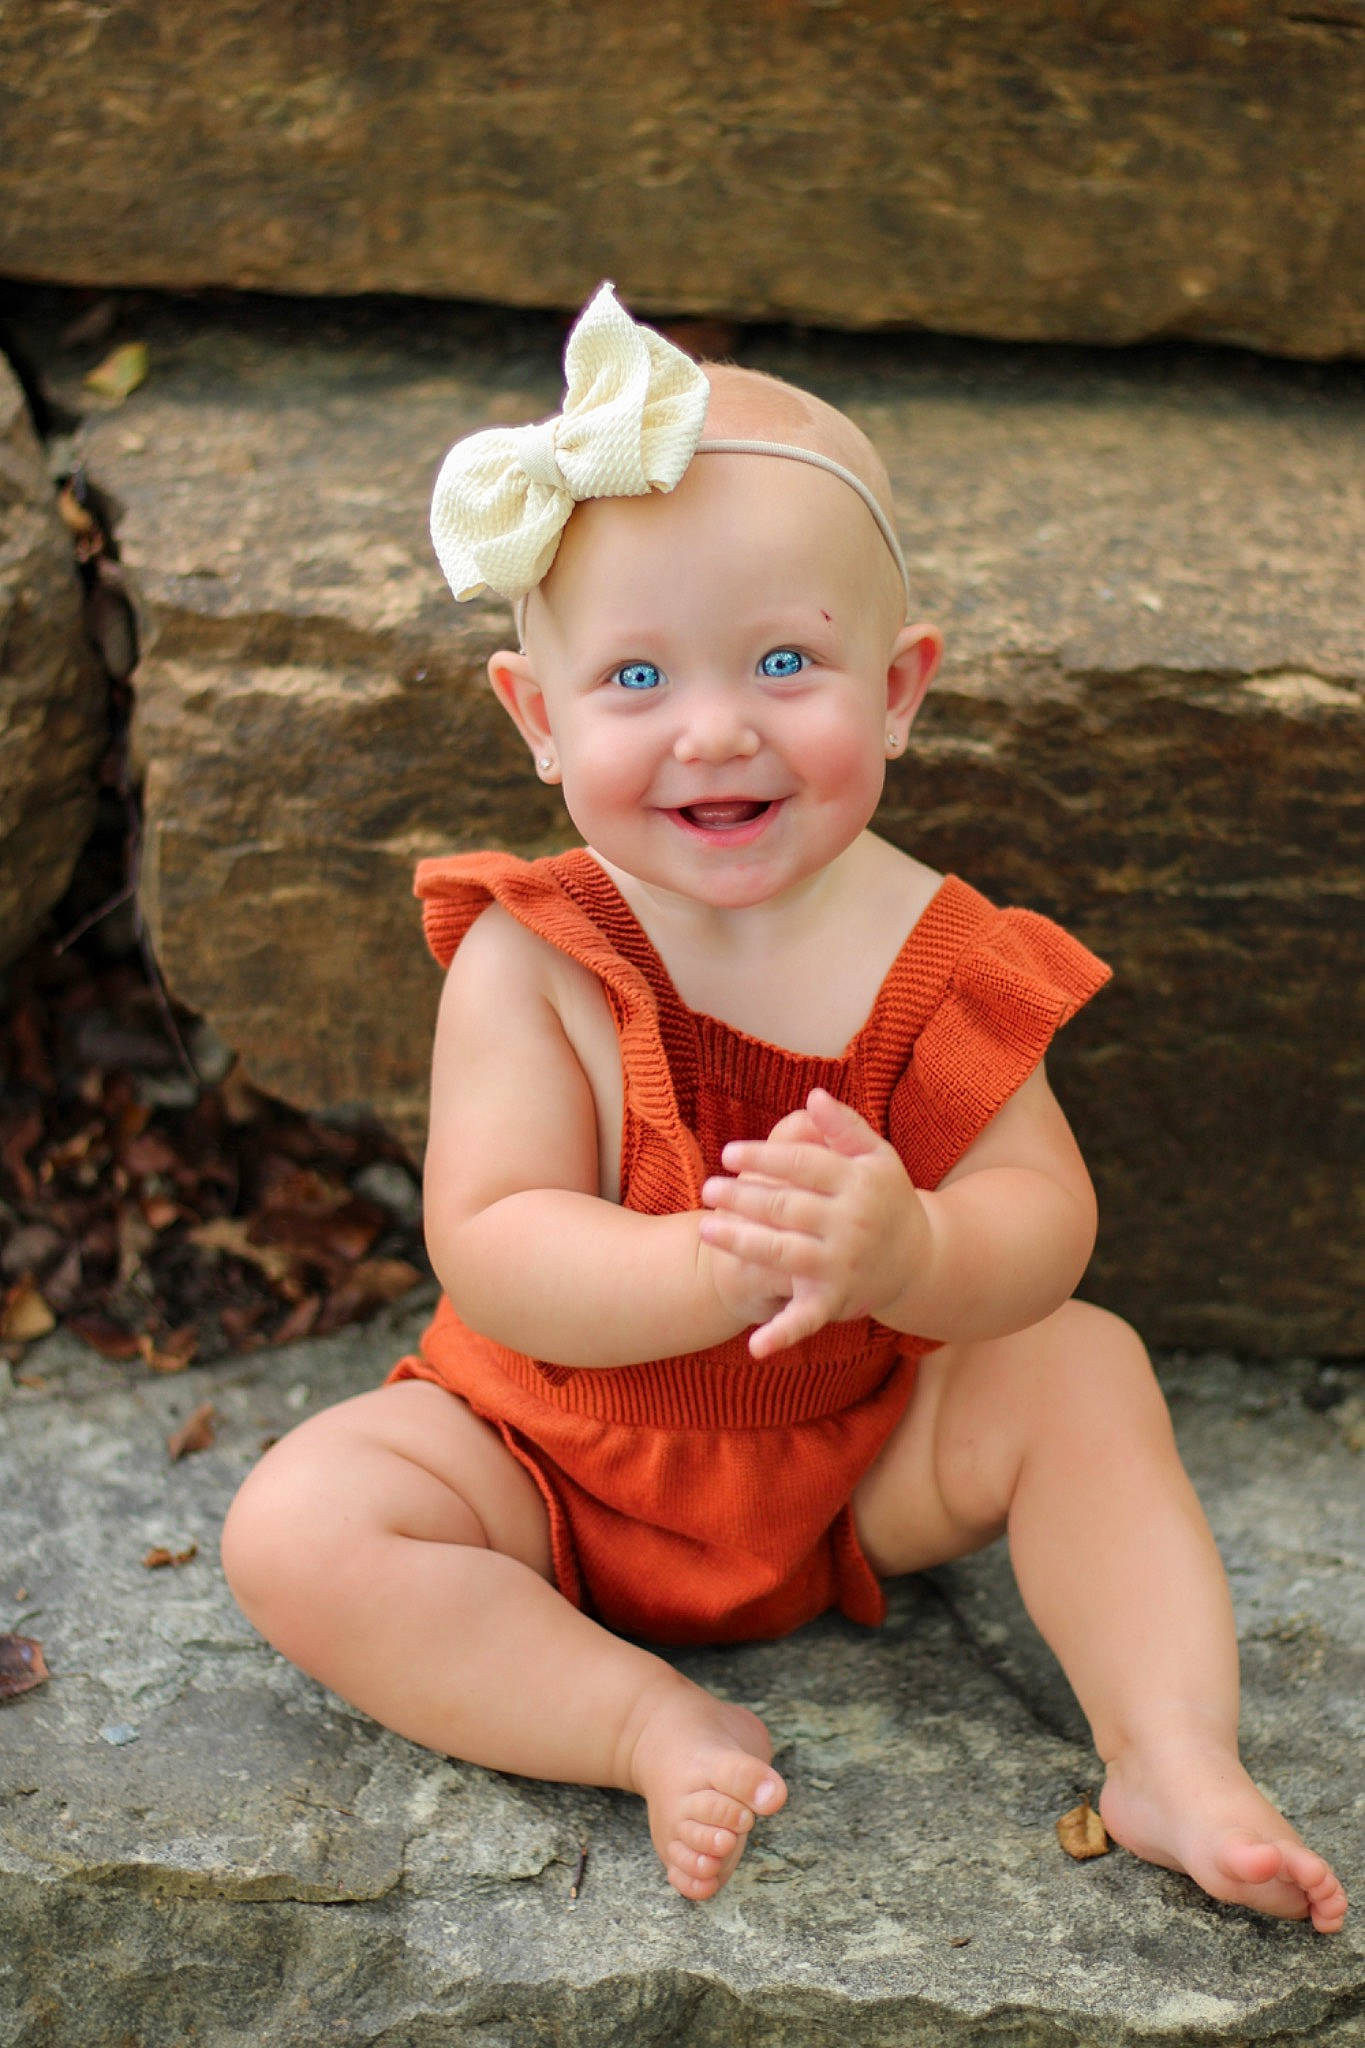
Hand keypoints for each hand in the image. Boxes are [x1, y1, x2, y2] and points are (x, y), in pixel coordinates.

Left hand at [698, 1089, 929, 1357]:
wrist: (920, 1259)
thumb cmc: (885, 1197)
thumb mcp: (875, 1156)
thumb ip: (843, 1126)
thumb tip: (811, 1094)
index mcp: (860, 1183)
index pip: (803, 1165)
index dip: (763, 1158)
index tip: (728, 1154)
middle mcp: (853, 1225)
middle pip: (786, 1208)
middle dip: (742, 1197)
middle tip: (707, 1188)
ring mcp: (843, 1265)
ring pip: (782, 1253)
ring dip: (740, 1242)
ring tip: (704, 1227)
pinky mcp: (836, 1300)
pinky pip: (806, 1318)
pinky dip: (781, 1334)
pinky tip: (753, 1345)